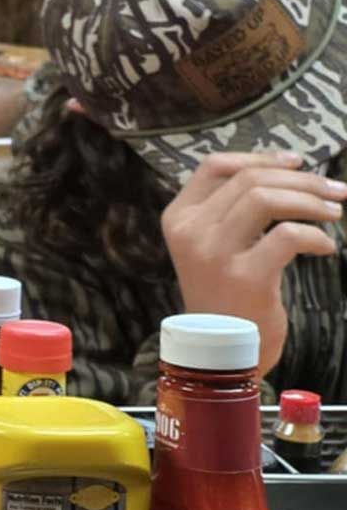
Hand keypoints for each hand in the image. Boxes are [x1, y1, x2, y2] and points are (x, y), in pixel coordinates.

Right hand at [161, 152, 343, 372]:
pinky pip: (288, 235)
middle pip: (250, 179)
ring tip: (335, 213)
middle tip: (336, 191)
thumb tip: (288, 168)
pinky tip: (326, 248)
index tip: (297, 162)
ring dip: (311, 200)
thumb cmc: (226, 294)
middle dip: (302, 179)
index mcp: (179, 218)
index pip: (215, 166)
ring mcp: (213, 254)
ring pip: (266, 199)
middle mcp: (190, 232)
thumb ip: (233, 209)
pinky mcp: (244, 277)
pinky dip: (316, 236)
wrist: (221, 352)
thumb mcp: (215, 245)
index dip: (261, 157)